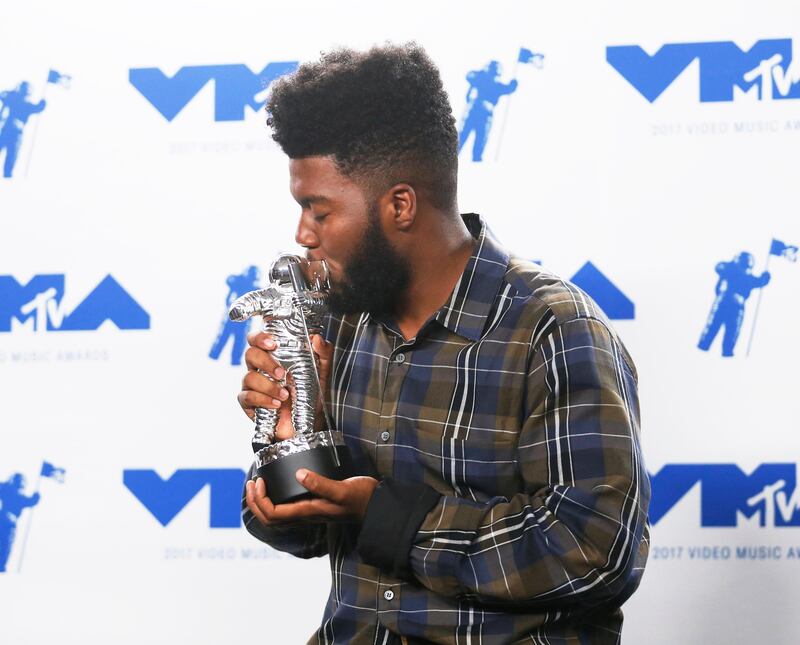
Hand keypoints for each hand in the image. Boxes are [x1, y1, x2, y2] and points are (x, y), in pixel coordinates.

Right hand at [238, 331, 332, 437]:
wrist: (307, 423)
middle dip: (266, 362)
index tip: (272, 343)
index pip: (257, 340)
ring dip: (268, 386)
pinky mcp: (248, 402)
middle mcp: (260, 368)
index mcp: (273, 356)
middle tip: (282, 373)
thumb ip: (323, 354)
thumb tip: (317, 338)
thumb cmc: (310, 395)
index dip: (260, 337)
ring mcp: (252, 385)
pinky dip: (263, 400)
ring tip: (285, 395)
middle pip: (250, 354)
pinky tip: (276, 405)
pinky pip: (247, 397)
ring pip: (249, 377)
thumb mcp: (322, 373)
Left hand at [245, 469, 378, 524]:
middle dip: (255, 502)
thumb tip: (299, 475)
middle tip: (252, 482)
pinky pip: (286, 509)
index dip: (259, 500)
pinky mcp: (315, 506)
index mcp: (308, 512)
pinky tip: (279, 486)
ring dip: (262, 502)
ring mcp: (309, 512)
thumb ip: (321, 484)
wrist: (377, 507)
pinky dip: (275, 499)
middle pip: (269, 519)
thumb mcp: (342, 488)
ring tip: (258, 484)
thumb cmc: (361, 498)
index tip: (259, 481)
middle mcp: (305, 516)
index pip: (273, 514)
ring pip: (276, 515)